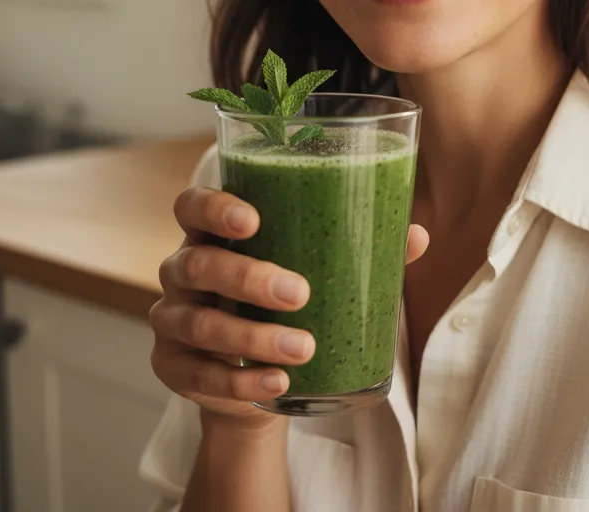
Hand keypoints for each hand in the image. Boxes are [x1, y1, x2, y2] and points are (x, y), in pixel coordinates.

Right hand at [149, 186, 429, 427]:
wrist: (260, 377)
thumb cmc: (289, 302)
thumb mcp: (320, 271)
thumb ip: (361, 250)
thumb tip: (416, 235)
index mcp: (216, 234)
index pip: (192, 206)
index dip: (214, 208)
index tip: (252, 220)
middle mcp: (184, 271)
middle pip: (198, 264)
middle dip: (249, 277)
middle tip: (300, 293)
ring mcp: (172, 320)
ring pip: (199, 323)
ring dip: (252, 337)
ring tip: (304, 347)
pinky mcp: (173, 367)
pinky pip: (199, 374)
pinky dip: (240, 382)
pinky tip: (277, 383)